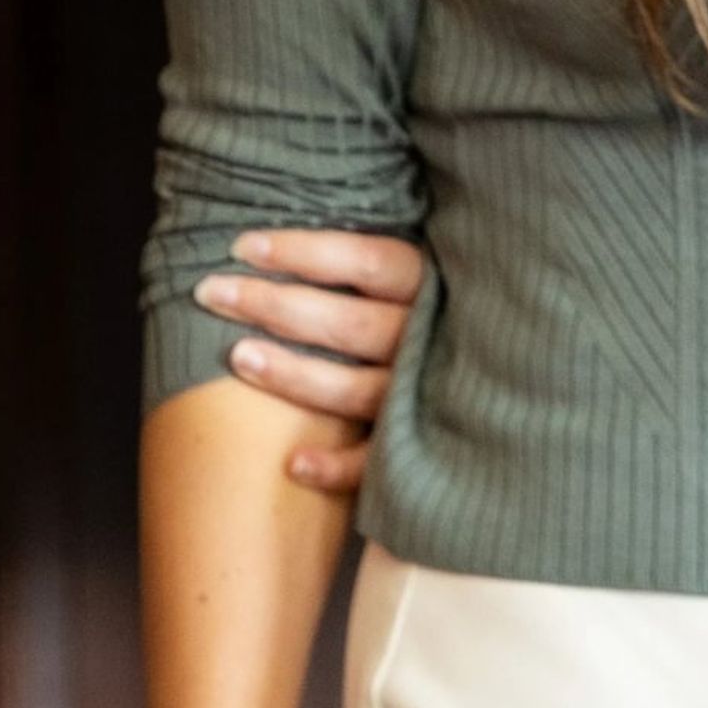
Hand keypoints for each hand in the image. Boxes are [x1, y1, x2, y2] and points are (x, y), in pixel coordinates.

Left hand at [193, 228, 428, 492]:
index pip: (366, 261)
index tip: (241, 246)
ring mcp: (429, 397)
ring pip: (357, 390)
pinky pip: (380, 464)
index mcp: (433, 285)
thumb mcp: (417, 275)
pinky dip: (339, 468)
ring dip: (294, 376)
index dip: (303, 251)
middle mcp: (432, 340)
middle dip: (274, 305)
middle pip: (348, 323)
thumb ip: (370, 263)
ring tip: (237, 358)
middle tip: (211, 293)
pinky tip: (294, 465)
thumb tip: (275, 239)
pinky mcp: (429, 451)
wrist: (496, 391)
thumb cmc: (432, 314)